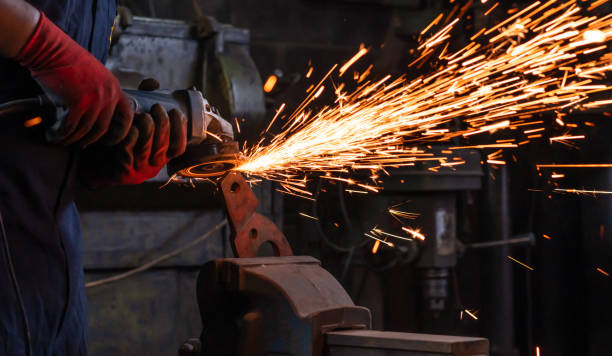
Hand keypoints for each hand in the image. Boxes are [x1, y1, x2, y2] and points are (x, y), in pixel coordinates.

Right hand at [15, 11, 132, 146]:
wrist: (51, 49)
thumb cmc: (67, 62)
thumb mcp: (94, 76)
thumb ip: (99, 93)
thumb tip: (94, 116)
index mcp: (114, 88)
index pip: (127, 115)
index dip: (121, 131)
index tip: (110, 140)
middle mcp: (109, 94)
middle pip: (104, 128)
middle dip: (91, 140)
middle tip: (81, 144)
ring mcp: (95, 99)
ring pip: (86, 130)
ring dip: (73, 139)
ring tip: (62, 141)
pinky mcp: (78, 102)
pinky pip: (71, 127)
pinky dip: (62, 134)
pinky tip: (54, 136)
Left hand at [80, 80, 186, 186]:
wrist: (93, 163)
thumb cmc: (118, 138)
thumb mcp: (136, 121)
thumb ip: (145, 101)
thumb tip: (153, 83)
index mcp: (160, 156)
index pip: (179, 147)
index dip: (180, 130)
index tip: (176, 112)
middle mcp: (152, 165)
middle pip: (164, 145)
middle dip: (163, 124)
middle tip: (157, 108)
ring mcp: (138, 170)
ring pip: (147, 147)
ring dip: (148, 129)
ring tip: (143, 115)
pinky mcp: (122, 172)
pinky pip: (128, 152)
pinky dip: (130, 138)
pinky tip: (129, 126)